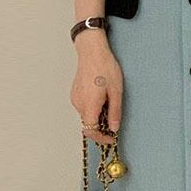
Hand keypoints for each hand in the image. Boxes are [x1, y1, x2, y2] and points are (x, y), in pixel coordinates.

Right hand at [71, 31, 122, 145]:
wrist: (92, 51)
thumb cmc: (105, 67)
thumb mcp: (116, 91)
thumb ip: (114, 112)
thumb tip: (113, 128)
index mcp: (90, 105)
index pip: (91, 131)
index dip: (101, 138)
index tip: (111, 138)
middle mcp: (79, 104)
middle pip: (88, 124)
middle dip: (100, 126)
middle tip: (113, 119)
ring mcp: (75, 99)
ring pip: (86, 115)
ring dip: (97, 116)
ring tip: (108, 101)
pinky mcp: (74, 94)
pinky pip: (83, 107)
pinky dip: (92, 108)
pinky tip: (101, 96)